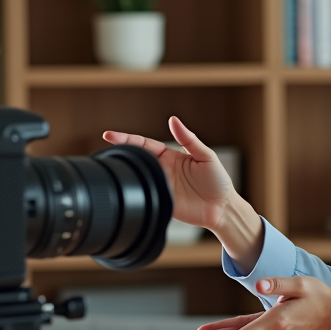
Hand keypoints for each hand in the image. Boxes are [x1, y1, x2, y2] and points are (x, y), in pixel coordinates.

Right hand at [103, 117, 263, 267]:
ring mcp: (161, 187)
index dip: (128, 139)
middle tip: (107, 142)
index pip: (145, 145)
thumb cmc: (218, 181)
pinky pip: (145, 195)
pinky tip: (129, 185)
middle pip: (137, 159)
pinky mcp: (161, 202)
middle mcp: (163, 171)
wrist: (223, 209)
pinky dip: (137, 190)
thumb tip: (174, 120)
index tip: (111, 134)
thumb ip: (189, 139)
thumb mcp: (206, 156)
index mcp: (171, 156)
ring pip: (138, 177)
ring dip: (126, 170)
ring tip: (114, 161)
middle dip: (121, 150)